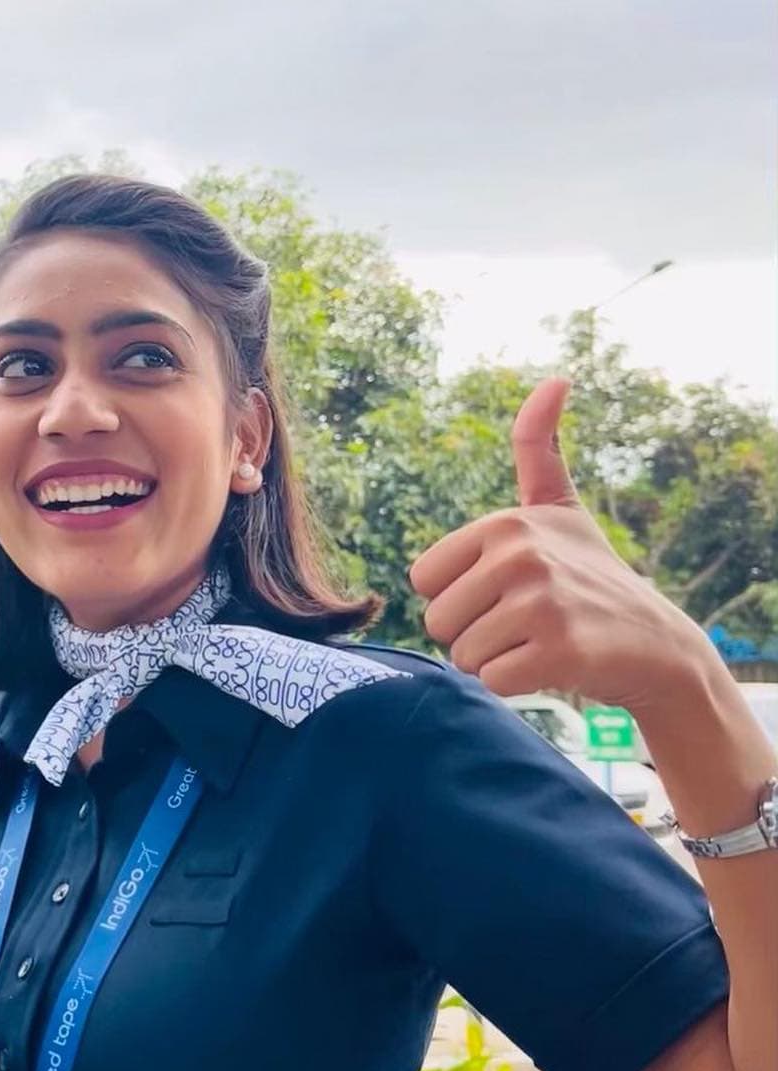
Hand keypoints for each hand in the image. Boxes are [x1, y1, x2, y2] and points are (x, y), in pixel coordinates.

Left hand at [407, 377, 706, 712]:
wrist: (656, 643)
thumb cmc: (591, 576)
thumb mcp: (560, 508)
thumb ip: (540, 450)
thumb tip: (555, 378)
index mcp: (505, 525)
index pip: (423, 580)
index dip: (457, 594)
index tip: (503, 589)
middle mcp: (520, 557)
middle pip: (436, 621)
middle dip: (472, 632)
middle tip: (523, 622)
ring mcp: (541, 604)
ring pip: (462, 655)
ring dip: (494, 659)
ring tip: (538, 640)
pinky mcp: (557, 652)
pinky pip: (491, 681)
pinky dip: (515, 683)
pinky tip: (553, 664)